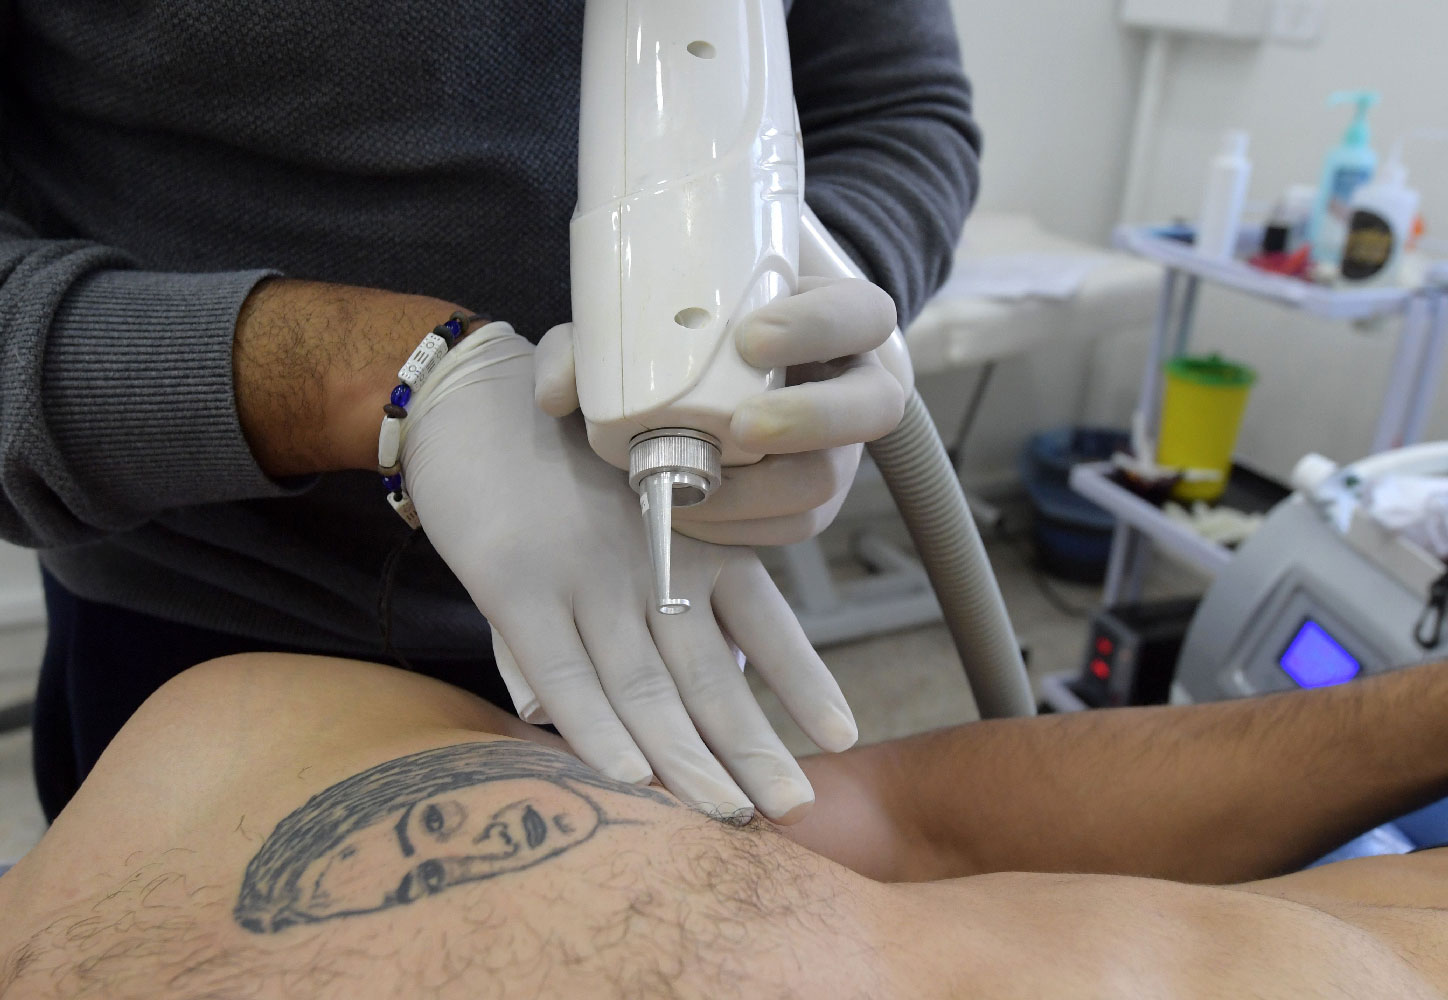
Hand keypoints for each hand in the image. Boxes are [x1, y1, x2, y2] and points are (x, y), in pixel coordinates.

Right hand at [401, 325, 858, 821]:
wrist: (467, 395)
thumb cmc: (552, 463)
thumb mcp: (618, 524)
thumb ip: (629, 609)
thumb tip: (603, 710)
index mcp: (693, 542)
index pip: (763, 621)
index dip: (802, 681)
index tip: (839, 738)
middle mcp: (651, 563)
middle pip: (712, 673)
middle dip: (753, 748)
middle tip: (794, 808)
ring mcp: (584, 576)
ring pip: (646, 687)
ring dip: (687, 760)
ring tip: (731, 815)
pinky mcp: (516, 582)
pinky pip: (563, 673)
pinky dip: (596, 729)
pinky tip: (631, 779)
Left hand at [535, 277, 905, 545]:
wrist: (718, 365)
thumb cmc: (700, 321)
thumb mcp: (660, 304)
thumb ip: (598, 336)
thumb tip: (557, 395)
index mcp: (839, 316)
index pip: (862, 313)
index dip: (818, 326)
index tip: (751, 336)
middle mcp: (856, 384)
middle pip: (873, 408)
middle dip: (810, 419)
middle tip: (743, 427)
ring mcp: (841, 448)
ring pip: (829, 482)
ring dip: (760, 494)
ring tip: (693, 490)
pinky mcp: (815, 501)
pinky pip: (794, 527)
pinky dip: (742, 528)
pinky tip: (691, 516)